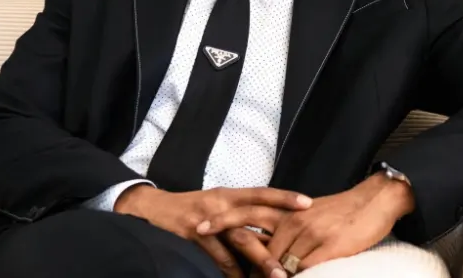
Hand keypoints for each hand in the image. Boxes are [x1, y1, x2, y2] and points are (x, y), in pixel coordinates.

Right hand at [115, 184, 311, 277]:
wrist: (155, 208)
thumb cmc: (194, 208)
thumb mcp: (218, 203)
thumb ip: (241, 212)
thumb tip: (272, 229)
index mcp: (230, 193)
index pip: (262, 193)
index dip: (284, 197)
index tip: (307, 203)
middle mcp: (221, 203)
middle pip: (254, 217)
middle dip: (277, 238)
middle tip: (297, 255)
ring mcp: (207, 219)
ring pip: (237, 240)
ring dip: (257, 260)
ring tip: (276, 275)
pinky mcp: (193, 235)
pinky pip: (216, 256)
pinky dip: (230, 270)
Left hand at [199, 174, 413, 275]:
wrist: (374, 201)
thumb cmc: (341, 211)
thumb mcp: (309, 215)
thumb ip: (287, 227)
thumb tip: (268, 244)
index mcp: (287, 210)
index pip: (249, 215)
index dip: (225, 222)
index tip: (201, 227)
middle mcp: (293, 219)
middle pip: (256, 239)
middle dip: (234, 250)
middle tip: (213, 250)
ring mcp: (309, 234)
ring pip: (276, 261)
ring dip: (264, 275)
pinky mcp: (327, 247)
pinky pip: (303, 270)